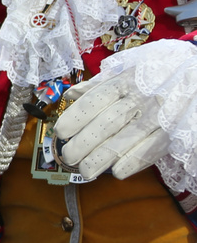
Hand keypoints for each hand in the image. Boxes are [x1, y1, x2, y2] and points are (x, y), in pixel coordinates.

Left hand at [56, 68, 171, 180]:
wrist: (193, 77)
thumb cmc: (154, 73)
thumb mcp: (126, 69)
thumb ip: (98, 83)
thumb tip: (71, 94)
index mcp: (124, 81)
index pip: (95, 101)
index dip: (75, 118)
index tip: (60, 133)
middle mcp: (140, 98)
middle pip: (108, 123)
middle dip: (85, 142)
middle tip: (68, 157)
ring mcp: (158, 115)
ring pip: (127, 138)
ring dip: (103, 157)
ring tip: (85, 171)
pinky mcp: (174, 131)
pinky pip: (152, 148)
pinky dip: (134, 161)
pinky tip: (116, 172)